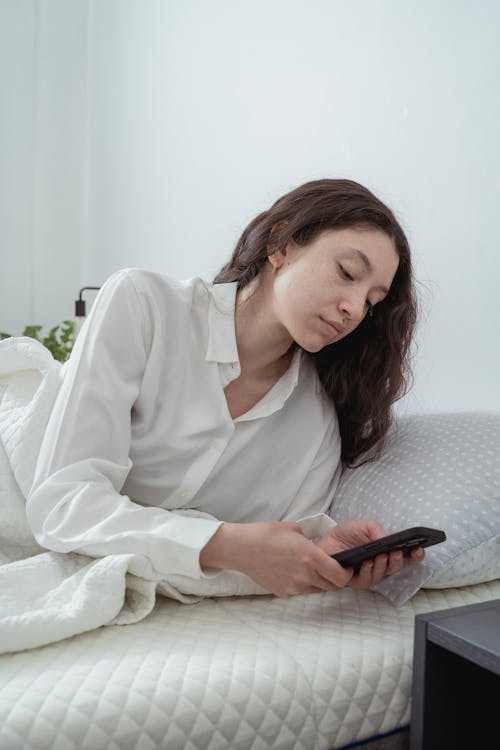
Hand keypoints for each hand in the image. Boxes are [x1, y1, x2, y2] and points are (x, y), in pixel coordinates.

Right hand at [200, 521, 353, 596]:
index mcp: (310, 556)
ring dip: (320, 582)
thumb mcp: (294, 529)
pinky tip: (294, 572)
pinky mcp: (283, 592)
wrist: (241, 548)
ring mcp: (293, 586)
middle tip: (333, 569)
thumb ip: (309, 540)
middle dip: (336, 579)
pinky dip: (303, 585)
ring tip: (312, 570)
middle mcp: (304, 575)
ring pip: (317, 590)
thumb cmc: (266, 534)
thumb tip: (315, 546)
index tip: (346, 568)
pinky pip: (301, 591)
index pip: (339, 575)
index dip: (347, 573)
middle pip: (331, 587)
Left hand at [317, 518, 424, 589]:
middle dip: (398, 561)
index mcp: (386, 551)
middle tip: (396, 553)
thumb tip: (389, 540)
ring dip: (383, 566)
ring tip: (381, 556)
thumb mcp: (365, 526)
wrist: (326, 539)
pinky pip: (365, 581)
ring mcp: (368, 574)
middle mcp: (380, 564)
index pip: (406, 556)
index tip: (419, 550)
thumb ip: (378, 531)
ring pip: (382, 576)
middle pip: (396, 568)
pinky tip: (367, 563)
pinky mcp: (354, 580)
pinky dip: (368, 572)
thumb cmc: (347, 533)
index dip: (415, 555)